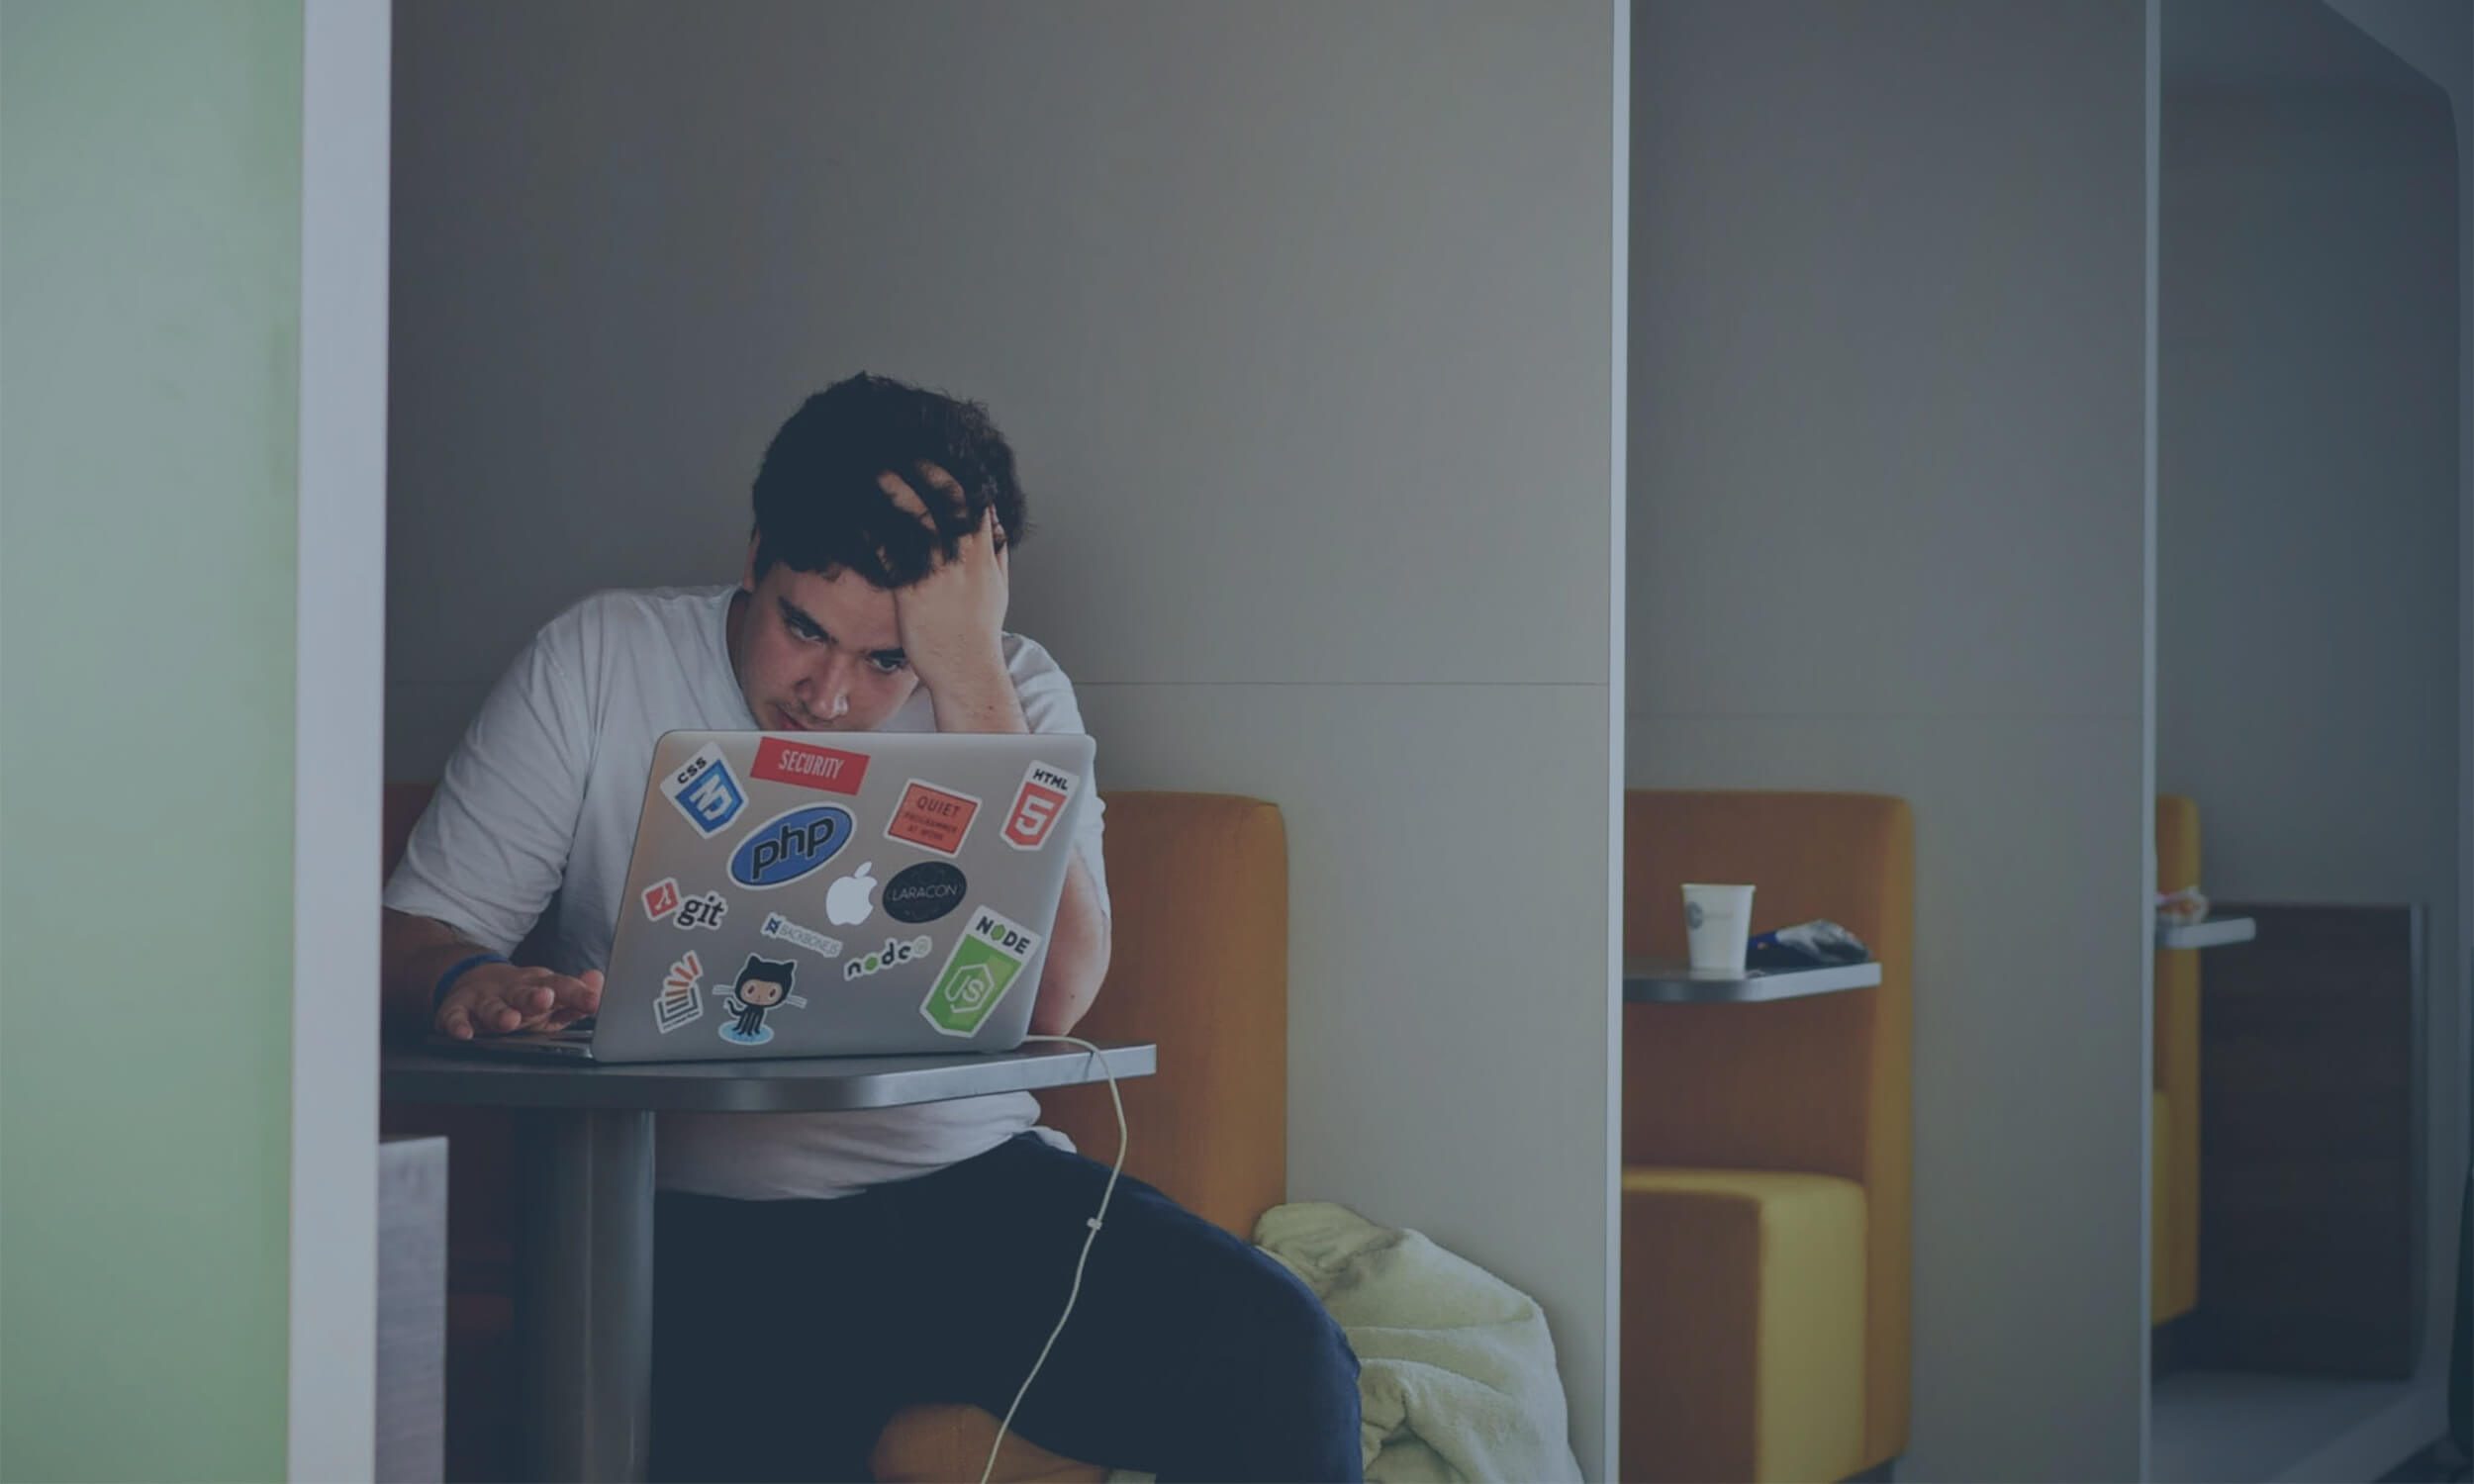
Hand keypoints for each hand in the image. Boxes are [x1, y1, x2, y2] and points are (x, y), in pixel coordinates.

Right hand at [435, 962, 604, 1039]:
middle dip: (534, 997)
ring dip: (500, 1013)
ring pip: (491, 1007)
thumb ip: (575, 995)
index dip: (577, 994)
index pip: (561, 986)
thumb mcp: (551, 995)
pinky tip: (463, 1033)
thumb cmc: (522, 997)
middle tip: (545, 999)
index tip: (593, 1002)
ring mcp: (483, 999)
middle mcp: (511, 990)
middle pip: (524, 993)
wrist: (473, 980)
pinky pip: (455, 1017)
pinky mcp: (457, 1009)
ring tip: (509, 1021)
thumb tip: (599, 981)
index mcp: (538, 985)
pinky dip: (457, 1025)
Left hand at [878, 463, 1010, 700]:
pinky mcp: (913, 591)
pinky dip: (877, 530)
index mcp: (984, 554)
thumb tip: (996, 528)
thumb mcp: (998, 589)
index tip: (937, 456)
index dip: (956, 474)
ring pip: (919, 518)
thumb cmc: (978, 634)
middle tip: (904, 451)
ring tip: (877, 470)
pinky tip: (861, 515)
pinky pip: (893, 551)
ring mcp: (939, 573)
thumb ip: (996, 554)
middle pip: (947, 499)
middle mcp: (963, 558)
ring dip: (897, 490)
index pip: (975, 501)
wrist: (967, 670)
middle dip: (926, 470)